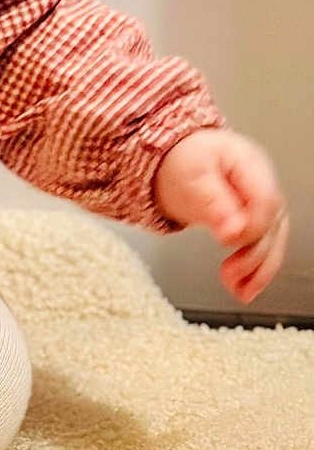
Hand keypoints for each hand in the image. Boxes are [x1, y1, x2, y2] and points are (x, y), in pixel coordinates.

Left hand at [153, 128, 288, 303]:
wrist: (177, 159)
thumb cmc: (183, 160)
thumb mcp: (190, 176)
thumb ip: (211, 202)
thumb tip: (233, 232)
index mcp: (248, 163)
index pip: (266, 199)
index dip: (252, 225)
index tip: (228, 241)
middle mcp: (262, 184)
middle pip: (272, 224)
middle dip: (252, 254)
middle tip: (228, 274)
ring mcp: (262, 203)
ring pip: (272, 241)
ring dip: (258, 270)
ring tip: (238, 290)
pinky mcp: (255, 221)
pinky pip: (262, 248)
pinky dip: (255, 271)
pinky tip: (244, 289)